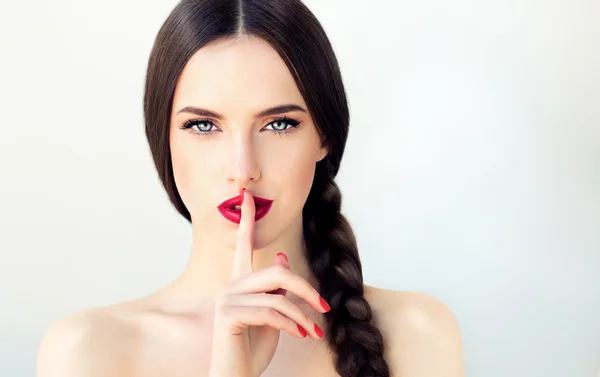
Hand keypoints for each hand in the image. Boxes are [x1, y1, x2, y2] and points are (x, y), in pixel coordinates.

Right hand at [207, 188, 329, 376]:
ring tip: (313, 330)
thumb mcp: (274, 316)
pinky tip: (301, 334)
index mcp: (241, 284)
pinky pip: (270, 311)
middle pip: (277, 272)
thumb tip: (283, 258)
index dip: (247, 221)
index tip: (246, 197)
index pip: (243, 246)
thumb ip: (277, 289)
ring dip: (302, 314)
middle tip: (324, 309)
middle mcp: (230, 286)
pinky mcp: (227, 315)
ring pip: (277, 294)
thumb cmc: (253, 349)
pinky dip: (292, 324)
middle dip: (305, 289)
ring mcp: (226, 300)